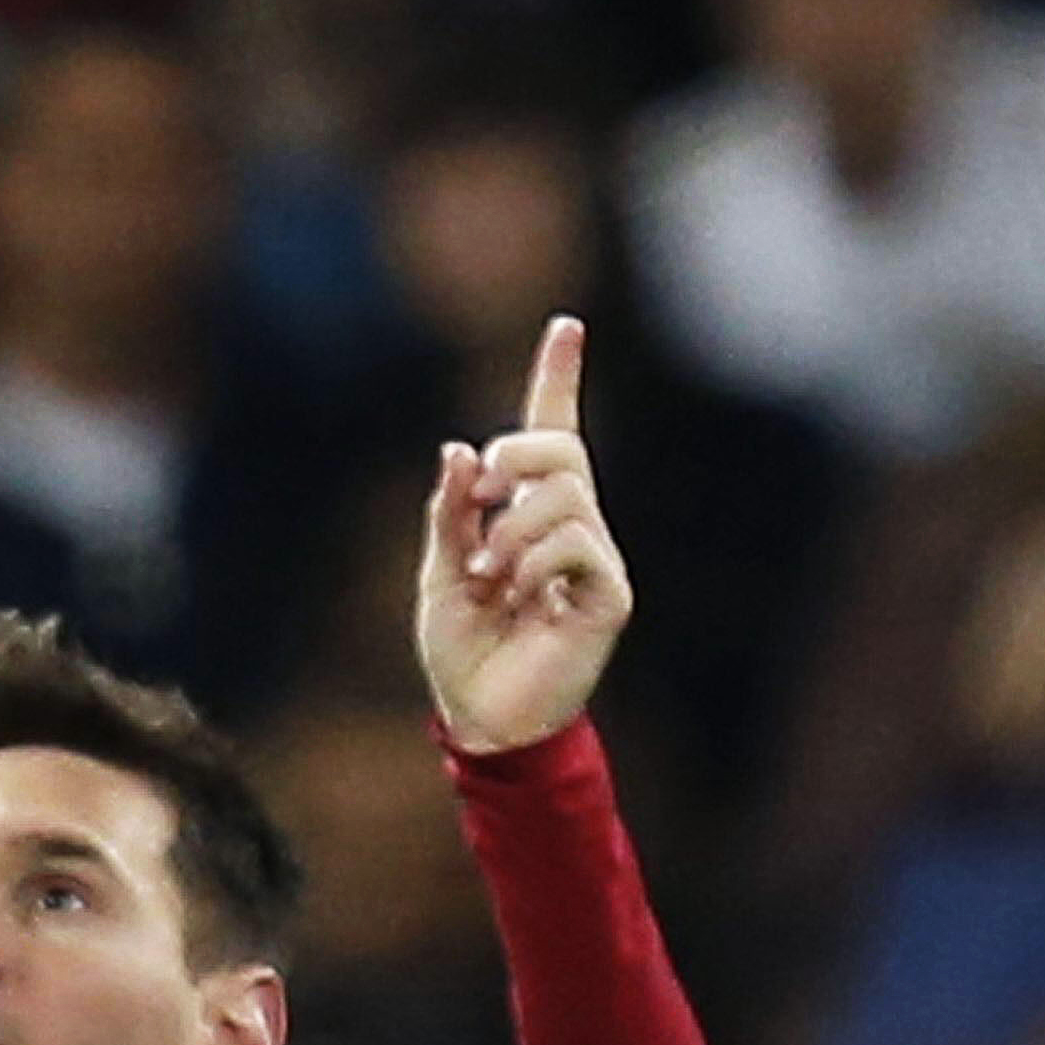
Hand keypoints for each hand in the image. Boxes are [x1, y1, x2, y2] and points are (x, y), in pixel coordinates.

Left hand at [417, 312, 631, 754]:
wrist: (481, 717)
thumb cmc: (461, 650)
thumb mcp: (438, 569)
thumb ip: (451, 510)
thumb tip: (461, 449)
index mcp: (529, 515)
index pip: (551, 435)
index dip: (558, 380)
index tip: (566, 326)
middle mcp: (570, 528)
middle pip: (562, 451)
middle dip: (518, 453)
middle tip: (481, 492)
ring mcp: (593, 561)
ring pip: (566, 496)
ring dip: (512, 526)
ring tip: (487, 572)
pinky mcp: (607, 597)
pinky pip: (578, 543)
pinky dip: (535, 559)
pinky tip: (518, 593)